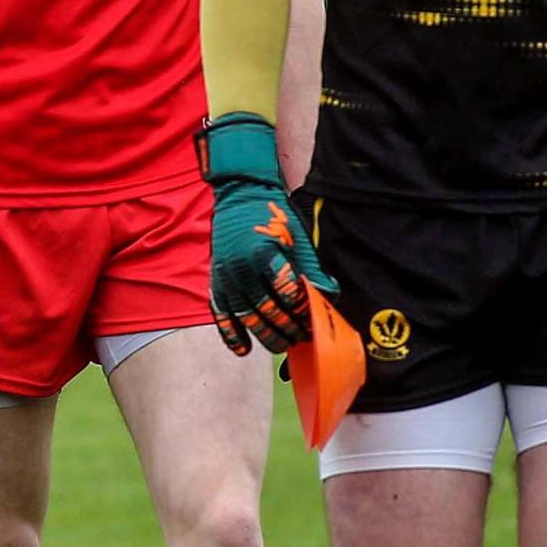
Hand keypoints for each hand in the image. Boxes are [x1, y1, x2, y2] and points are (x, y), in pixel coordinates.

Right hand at [201, 113, 334, 354]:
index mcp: (264, 253)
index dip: (303, 309)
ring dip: (267, 335)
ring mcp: (226, 277)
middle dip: (289, 327)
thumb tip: (330, 296)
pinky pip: (221, 315)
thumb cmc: (273, 216)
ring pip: (247, 317)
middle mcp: (242, 268)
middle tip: (304, 336)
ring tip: (284, 344)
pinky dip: (232, 335)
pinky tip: (244, 350)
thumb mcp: (297, 238)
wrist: (239, 196)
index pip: (287, 292)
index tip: (315, 318)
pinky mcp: (216, 283)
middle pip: (268, 310)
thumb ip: (312, 269)